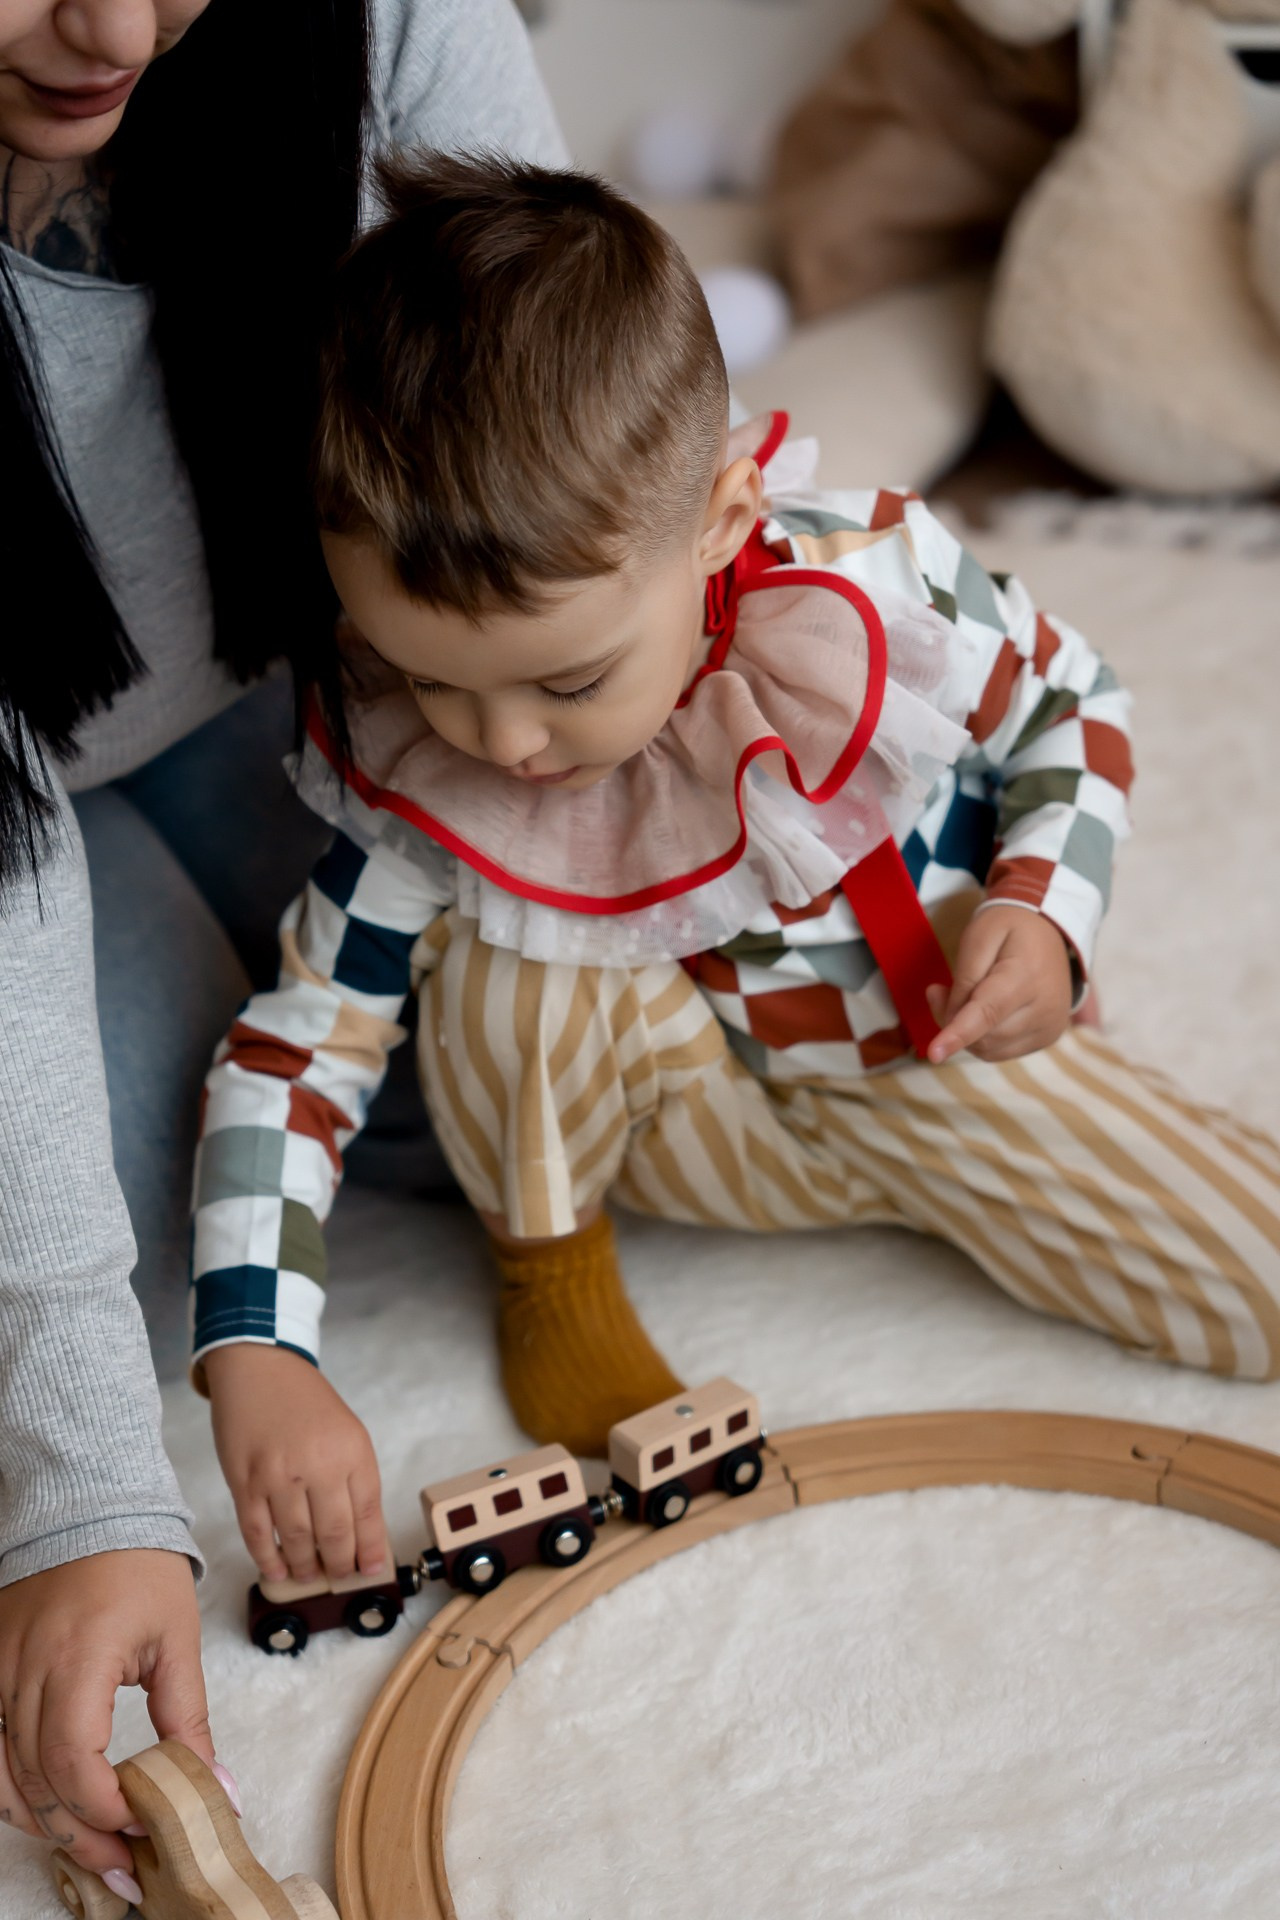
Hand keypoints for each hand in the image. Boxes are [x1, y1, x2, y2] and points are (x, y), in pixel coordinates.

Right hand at [0, 1549, 211, 1875]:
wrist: (88, 1508)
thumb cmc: (136, 1565)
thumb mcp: (177, 1640)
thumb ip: (188, 1720)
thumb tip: (216, 1788)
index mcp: (77, 1659)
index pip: (72, 1762)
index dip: (105, 1809)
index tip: (146, 1827)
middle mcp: (24, 1671)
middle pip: (36, 1782)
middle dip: (82, 1834)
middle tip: (126, 1865)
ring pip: (2, 1777)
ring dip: (44, 1823)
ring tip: (93, 1848)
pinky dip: (14, 1790)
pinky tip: (50, 1810)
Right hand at [203, 1345, 385, 1584]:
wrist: (259, 1368)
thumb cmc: (306, 1403)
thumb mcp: (346, 1432)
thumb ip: (353, 1479)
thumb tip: (359, 1534)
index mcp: (352, 1450)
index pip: (368, 1513)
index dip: (371, 1549)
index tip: (370, 1569)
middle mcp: (317, 1464)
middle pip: (334, 1533)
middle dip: (339, 1564)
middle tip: (339, 1575)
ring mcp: (278, 1475)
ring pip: (295, 1539)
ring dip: (304, 1566)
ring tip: (309, 1575)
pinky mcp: (244, 1482)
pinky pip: (257, 1533)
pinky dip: (268, 1558)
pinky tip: (277, 1570)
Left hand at [925, 905, 1073, 1065]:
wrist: (1048, 931)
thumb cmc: (1009, 929)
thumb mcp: (978, 937)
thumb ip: (963, 980)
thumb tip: (950, 1022)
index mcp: (1027, 975)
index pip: (988, 1012)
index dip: (958, 1034)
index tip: (935, 1053)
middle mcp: (1046, 1008)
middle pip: (984, 1035)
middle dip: (954, 1020)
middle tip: (944, 988)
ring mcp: (1050, 1026)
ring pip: (988, 1048)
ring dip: (967, 1031)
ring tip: (969, 994)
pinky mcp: (1047, 1037)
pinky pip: (1000, 1051)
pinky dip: (983, 1036)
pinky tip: (985, 1011)